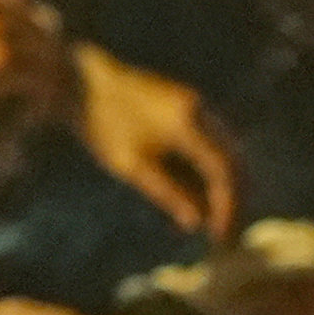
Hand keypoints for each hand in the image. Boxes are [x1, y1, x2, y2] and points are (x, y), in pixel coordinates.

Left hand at [73, 44, 240, 237]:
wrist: (80, 79)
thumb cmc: (101, 123)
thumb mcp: (131, 165)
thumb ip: (168, 194)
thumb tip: (196, 222)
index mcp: (189, 125)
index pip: (224, 172)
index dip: (226, 206)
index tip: (217, 235)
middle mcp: (202, 111)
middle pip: (234, 162)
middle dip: (232, 199)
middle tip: (222, 232)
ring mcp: (197, 106)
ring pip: (226, 153)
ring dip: (222, 186)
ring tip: (208, 217)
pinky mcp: (187, 106)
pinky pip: (211, 142)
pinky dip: (209, 169)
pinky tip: (193, 190)